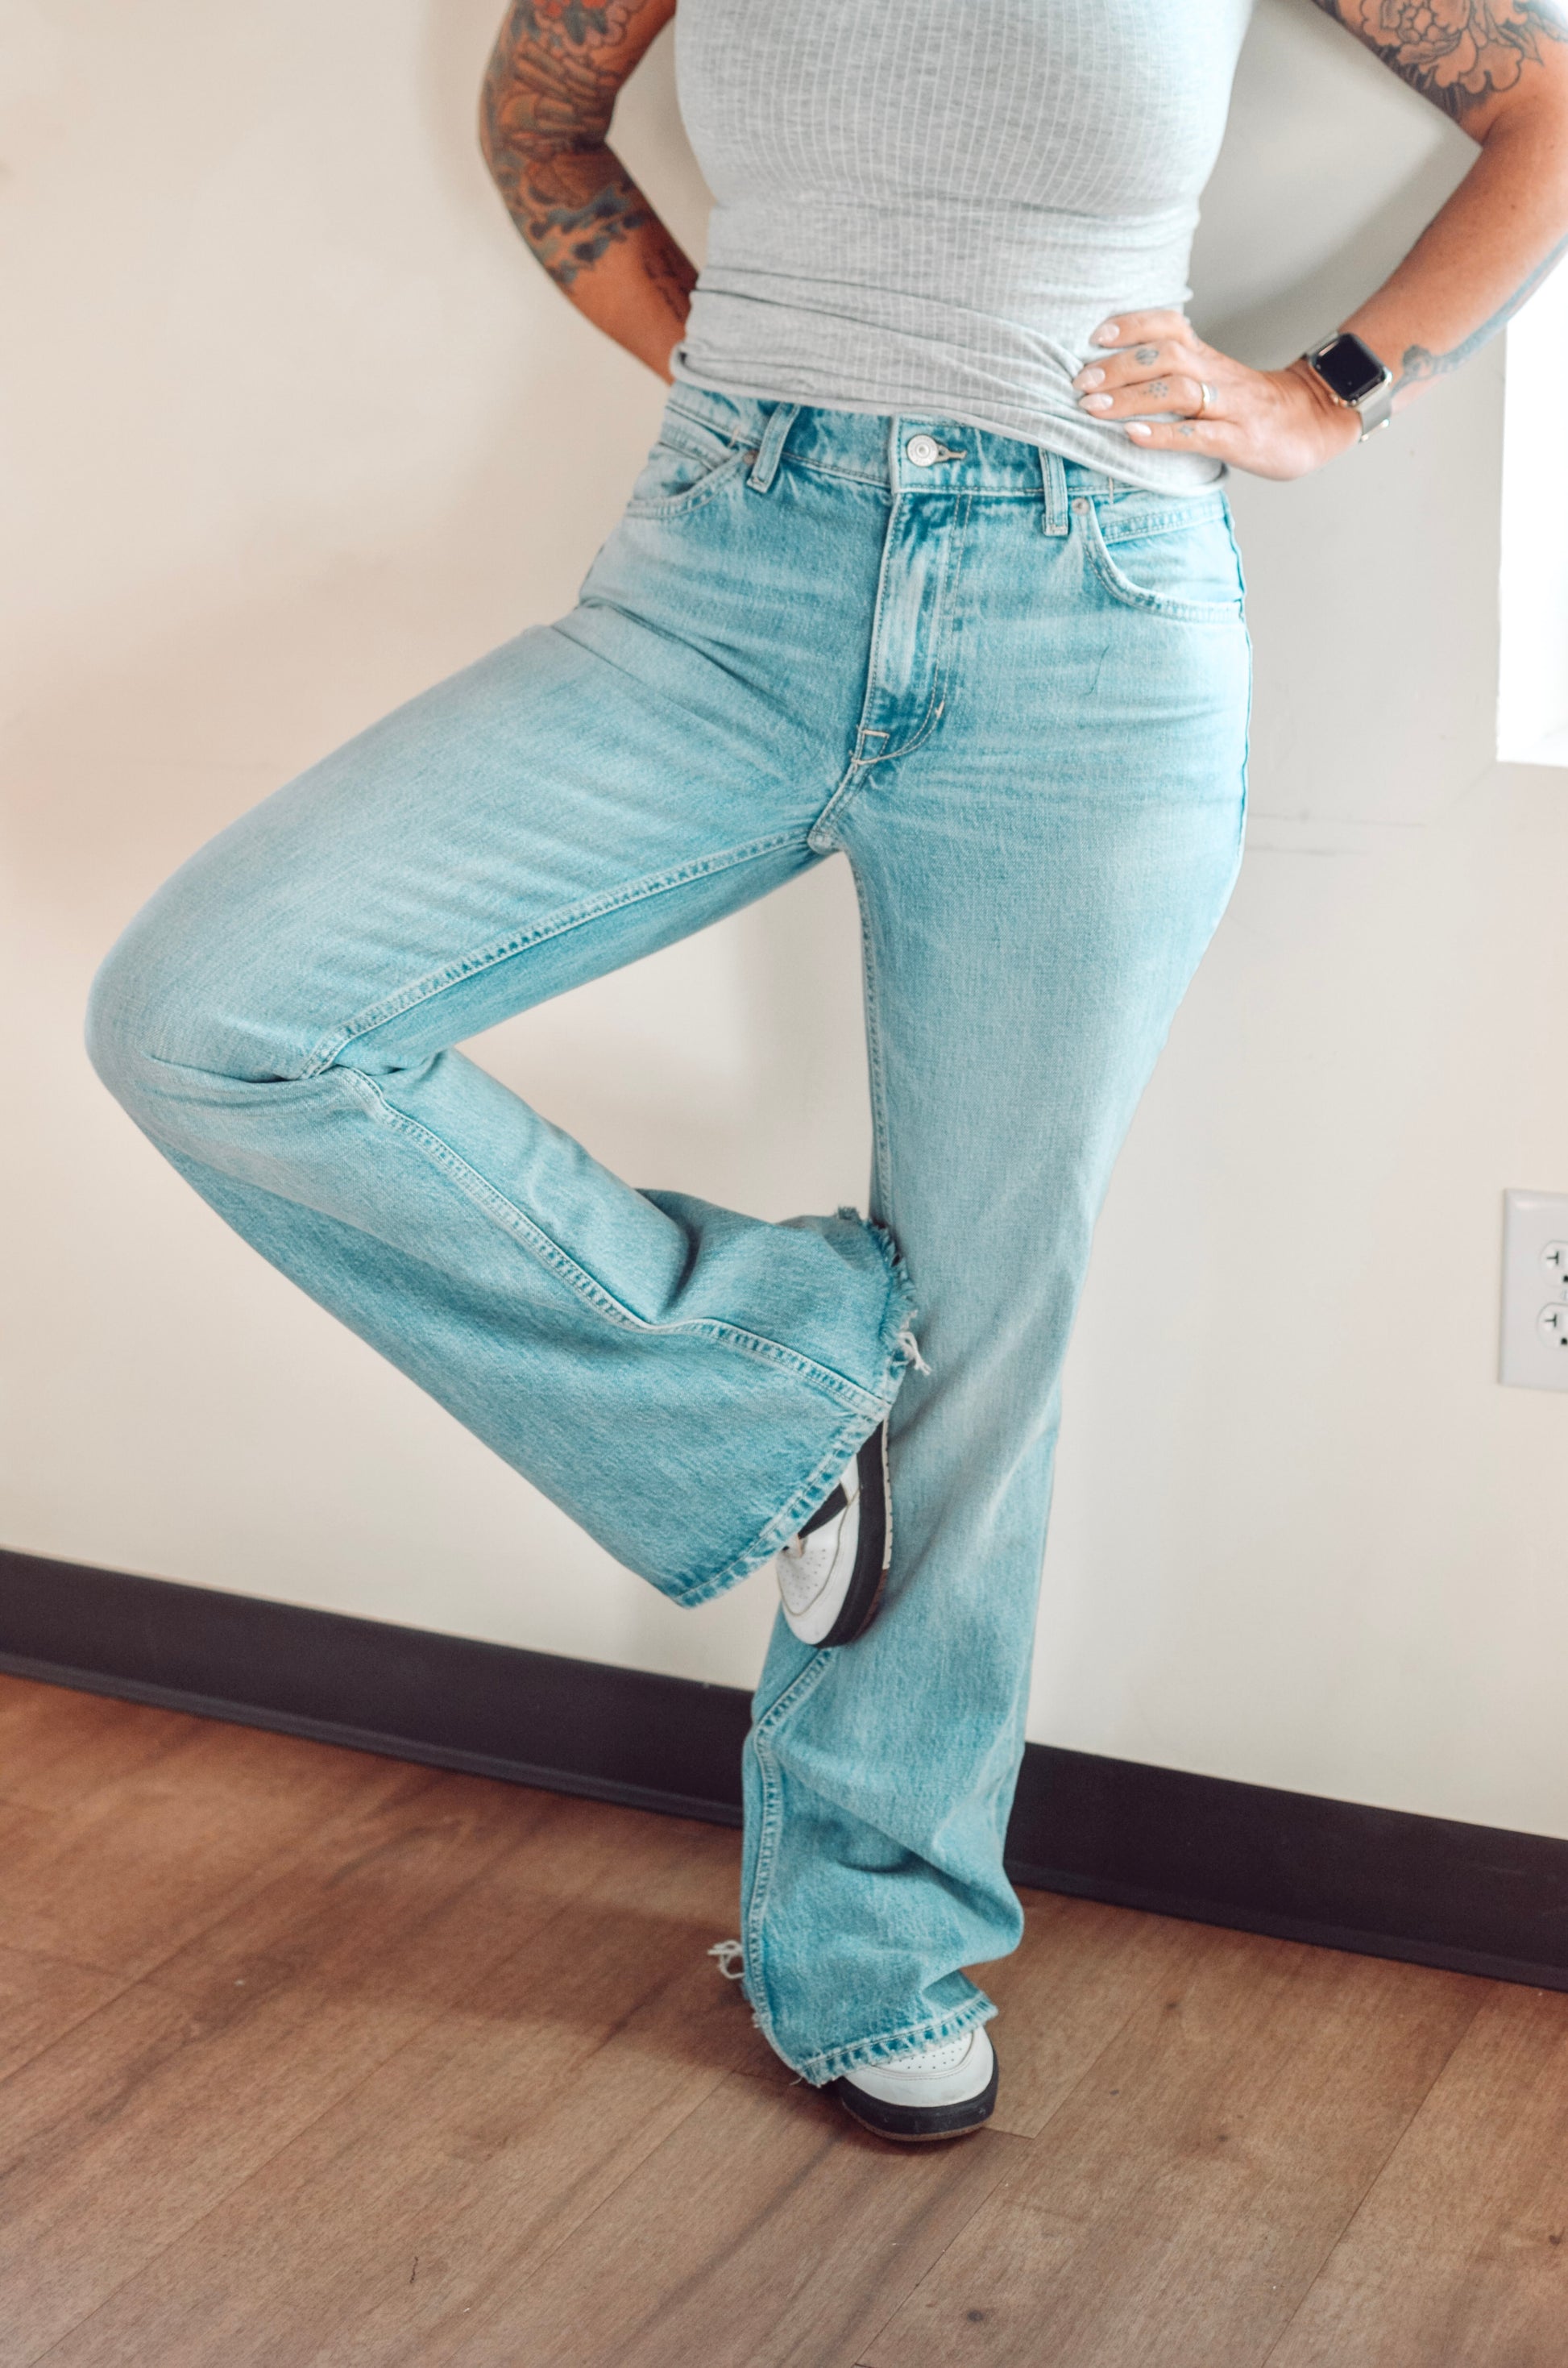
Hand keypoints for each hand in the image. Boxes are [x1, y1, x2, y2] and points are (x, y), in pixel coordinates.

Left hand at [1071, 310, 1362, 481]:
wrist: (1314, 424)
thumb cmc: (1252, 407)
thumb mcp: (1215, 378)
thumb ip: (1175, 373)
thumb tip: (1117, 374)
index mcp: (1208, 359)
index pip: (1169, 325)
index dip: (1133, 325)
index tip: (1095, 335)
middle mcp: (1217, 375)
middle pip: (1165, 355)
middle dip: (1118, 366)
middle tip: (1080, 381)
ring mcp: (1231, 408)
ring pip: (1178, 390)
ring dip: (1130, 397)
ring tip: (1093, 407)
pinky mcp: (1241, 441)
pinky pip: (1198, 434)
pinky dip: (1163, 434)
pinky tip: (1132, 436)